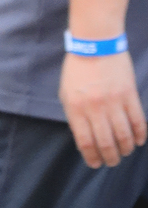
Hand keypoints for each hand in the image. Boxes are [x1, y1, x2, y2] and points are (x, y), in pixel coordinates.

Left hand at [59, 50, 147, 167]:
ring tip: (124, 152)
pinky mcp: (129, 95)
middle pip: (106, 143)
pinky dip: (139, 135)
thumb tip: (84, 140)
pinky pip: (137, 121)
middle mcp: (94, 108)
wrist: (95, 44)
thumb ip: (74, 116)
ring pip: (124, 136)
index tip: (95, 163)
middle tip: (112, 162)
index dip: (91, 157)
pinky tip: (137, 141)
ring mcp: (113, 102)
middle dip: (110, 158)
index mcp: (76, 108)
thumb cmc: (78, 70)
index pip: (85, 142)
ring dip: (125, 149)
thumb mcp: (66, 93)